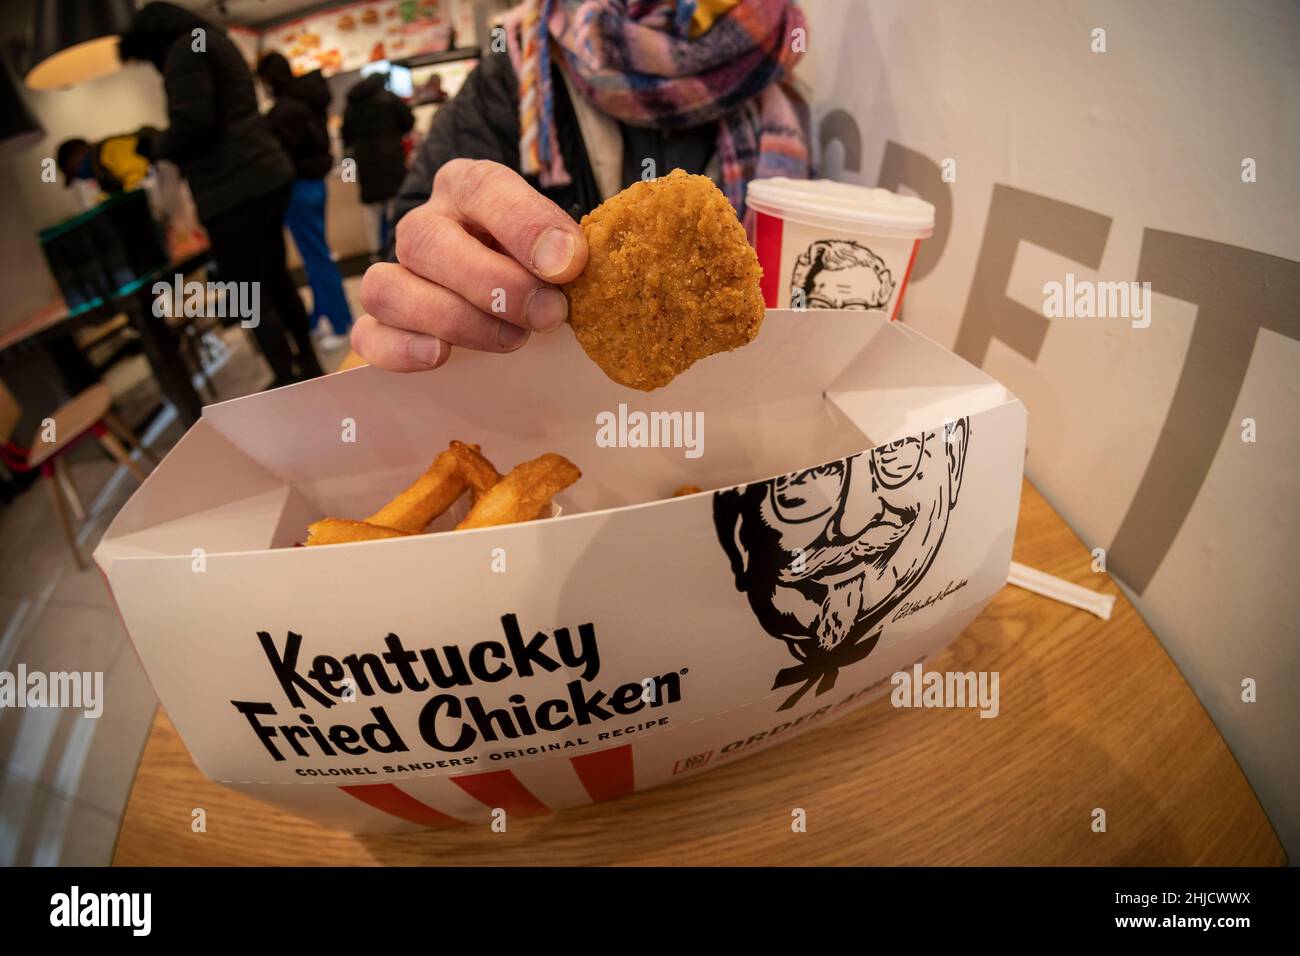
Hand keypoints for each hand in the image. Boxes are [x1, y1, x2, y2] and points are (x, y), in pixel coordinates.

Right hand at [352, 159, 587, 370]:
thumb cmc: (540, 265)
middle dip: (493, 285)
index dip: (524, 225)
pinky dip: (400, 348)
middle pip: (426, 241)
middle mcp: (426, 224)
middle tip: (547, 314)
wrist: (513, 292)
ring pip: (388, 288)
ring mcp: (398, 273)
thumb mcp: (561, 245)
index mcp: (469, 189)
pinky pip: (368, 335)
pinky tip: (440, 355)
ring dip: (452, 319)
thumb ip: (567, 249)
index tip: (568, 263)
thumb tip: (568, 263)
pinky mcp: (384, 323)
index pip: (483, 189)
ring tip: (511, 339)